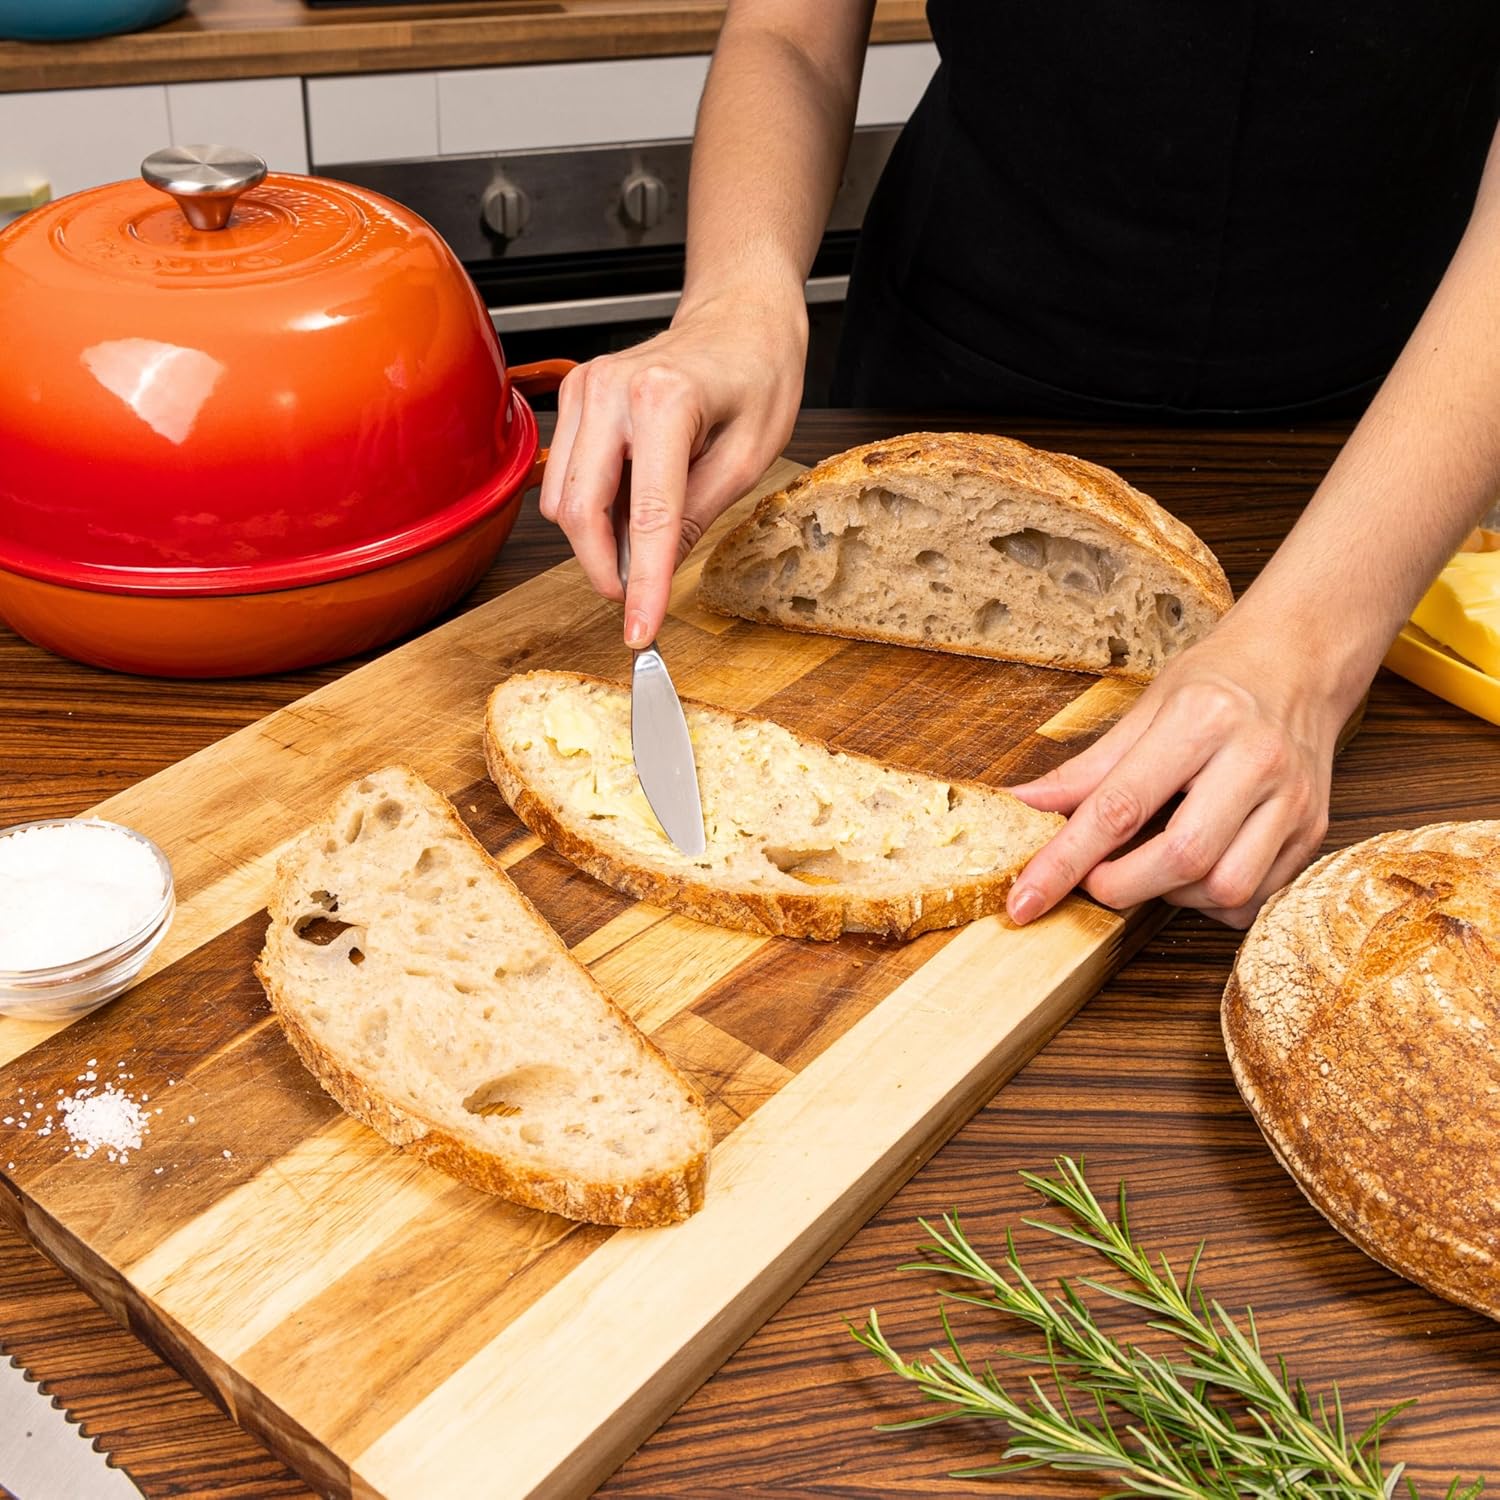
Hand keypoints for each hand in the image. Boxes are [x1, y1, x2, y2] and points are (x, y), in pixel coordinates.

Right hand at [538, 289, 806, 646]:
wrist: (739, 315)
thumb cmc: (757, 374)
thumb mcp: (750, 456)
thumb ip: (699, 514)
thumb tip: (656, 569)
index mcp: (666, 401)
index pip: (647, 516)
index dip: (642, 584)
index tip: (639, 633)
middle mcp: (612, 390)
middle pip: (581, 512)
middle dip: (604, 570)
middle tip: (636, 601)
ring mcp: (585, 389)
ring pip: (562, 500)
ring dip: (596, 539)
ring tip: (645, 536)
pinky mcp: (574, 396)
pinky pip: (563, 476)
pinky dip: (590, 508)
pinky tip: (628, 505)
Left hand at [1004, 623, 1353, 927]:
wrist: (1301, 660)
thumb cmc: (1217, 680)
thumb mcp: (1144, 708)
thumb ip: (1084, 769)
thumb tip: (1019, 806)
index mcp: (1201, 719)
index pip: (1119, 807)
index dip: (1064, 862)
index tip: (1025, 899)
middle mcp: (1255, 759)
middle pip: (1180, 858)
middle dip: (1120, 886)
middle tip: (1095, 877)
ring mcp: (1294, 798)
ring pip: (1225, 888)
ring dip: (1171, 895)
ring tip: (1153, 862)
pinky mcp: (1315, 829)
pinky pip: (1255, 897)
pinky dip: (1212, 899)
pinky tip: (1197, 868)